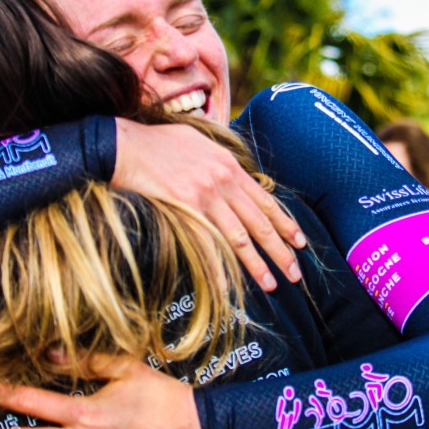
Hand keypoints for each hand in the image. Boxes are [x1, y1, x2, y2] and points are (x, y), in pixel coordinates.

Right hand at [113, 119, 305, 291]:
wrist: (127, 145)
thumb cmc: (160, 142)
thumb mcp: (200, 140)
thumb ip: (221, 159)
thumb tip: (236, 172)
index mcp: (230, 166)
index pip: (266, 201)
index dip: (285, 224)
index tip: (300, 242)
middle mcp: (224, 182)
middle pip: (260, 223)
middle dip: (281, 250)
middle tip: (296, 273)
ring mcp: (206, 197)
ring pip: (240, 238)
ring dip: (257, 264)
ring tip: (272, 283)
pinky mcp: (185, 209)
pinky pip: (207, 245)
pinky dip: (218, 269)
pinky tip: (228, 287)